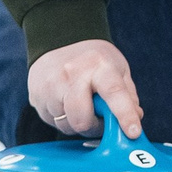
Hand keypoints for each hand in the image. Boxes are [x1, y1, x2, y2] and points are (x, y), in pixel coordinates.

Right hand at [27, 39, 142, 139]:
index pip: (114, 92)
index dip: (124, 114)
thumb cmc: (94, 59)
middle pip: (82, 119)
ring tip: (82, 105)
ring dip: (77, 123)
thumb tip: (135, 118)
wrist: (59, 40)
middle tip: (99, 118)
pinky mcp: (36, 96)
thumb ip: (128, 95)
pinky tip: (66, 103)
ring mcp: (51, 85)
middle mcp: (73, 74)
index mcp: (99, 65)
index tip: (133, 132)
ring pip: (66, 125)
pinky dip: (63, 119)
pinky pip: (52, 122)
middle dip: (94, 126)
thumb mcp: (118, 69)